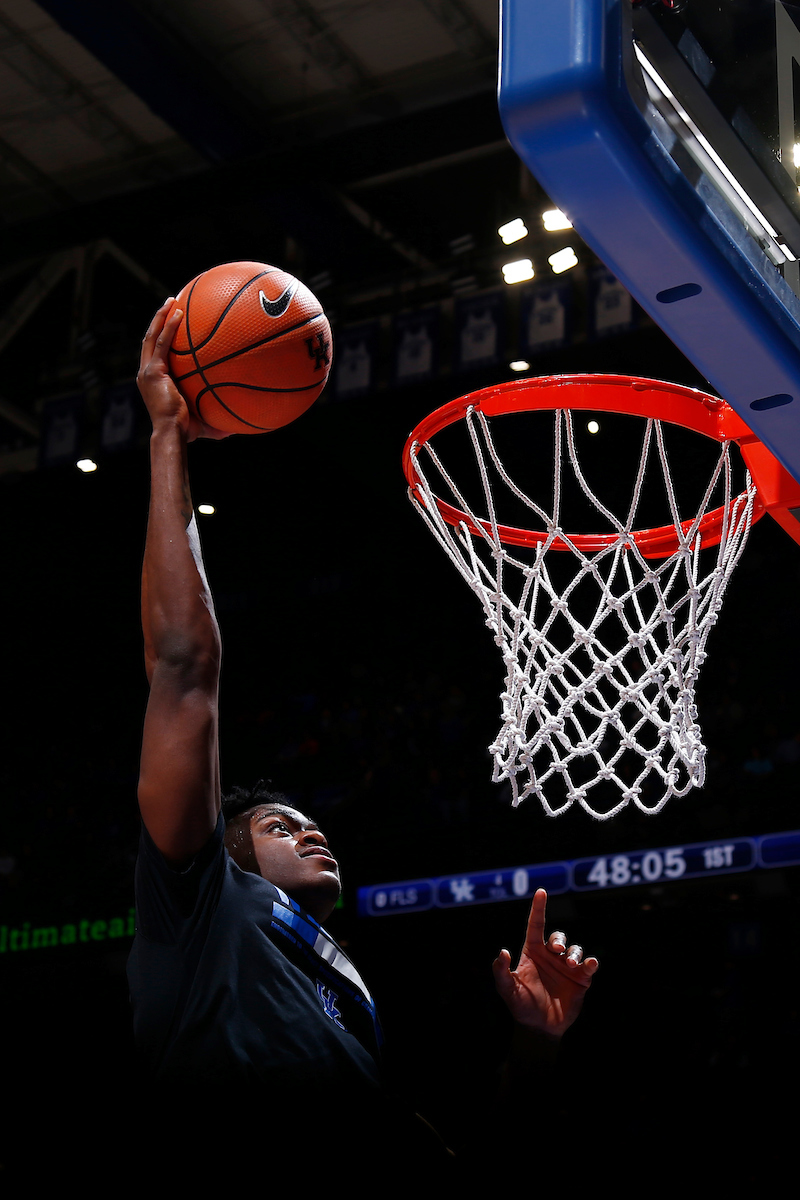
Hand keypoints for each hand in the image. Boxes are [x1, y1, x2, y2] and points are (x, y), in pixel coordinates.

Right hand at [137, 300, 228, 440]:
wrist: (172, 434)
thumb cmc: (186, 432)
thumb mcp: (202, 420)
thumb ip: (217, 418)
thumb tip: (238, 427)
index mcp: (153, 381)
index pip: (156, 353)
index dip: (162, 337)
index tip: (173, 323)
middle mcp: (146, 373)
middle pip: (150, 339)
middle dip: (159, 320)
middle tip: (170, 304)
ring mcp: (147, 371)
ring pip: (152, 336)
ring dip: (161, 317)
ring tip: (171, 300)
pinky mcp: (152, 371)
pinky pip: (162, 343)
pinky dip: (169, 327)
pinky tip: (178, 314)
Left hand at [492, 889, 597, 1039]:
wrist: (540, 1027)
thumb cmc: (521, 1006)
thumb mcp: (508, 990)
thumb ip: (502, 972)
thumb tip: (502, 952)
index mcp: (532, 952)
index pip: (535, 925)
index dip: (538, 908)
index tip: (541, 891)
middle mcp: (550, 956)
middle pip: (558, 936)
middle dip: (559, 939)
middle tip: (558, 950)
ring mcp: (566, 967)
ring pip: (574, 949)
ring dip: (574, 953)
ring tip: (570, 964)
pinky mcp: (581, 979)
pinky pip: (589, 965)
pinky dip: (590, 962)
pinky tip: (587, 965)